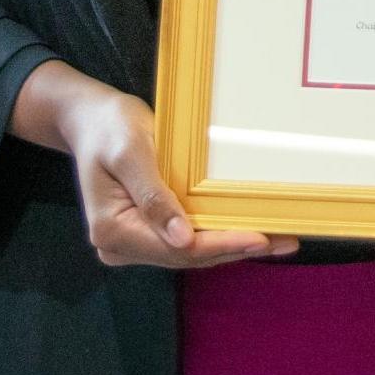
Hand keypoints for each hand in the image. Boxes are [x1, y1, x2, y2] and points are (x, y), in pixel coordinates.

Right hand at [11, 60, 298, 269]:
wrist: (90, 119)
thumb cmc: (109, 128)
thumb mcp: (131, 154)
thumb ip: (154, 197)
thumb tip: (182, 239)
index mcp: (113, 231)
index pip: (177, 248)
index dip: (222, 244)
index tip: (261, 238)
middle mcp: (121, 246)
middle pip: (188, 255)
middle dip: (236, 247)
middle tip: (285, 241)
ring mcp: (134, 240)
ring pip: (191, 250)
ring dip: (233, 244)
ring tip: (280, 239)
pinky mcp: (147, 229)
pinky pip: (187, 237)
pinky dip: (219, 234)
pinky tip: (251, 230)